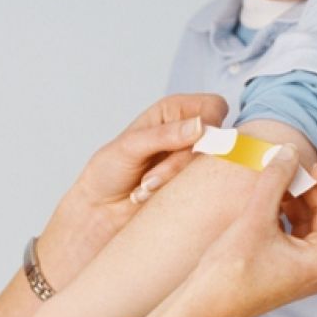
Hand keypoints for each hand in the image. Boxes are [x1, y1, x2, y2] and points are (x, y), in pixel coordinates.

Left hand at [37, 94, 227, 286]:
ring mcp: (193, 162)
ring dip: (175, 180)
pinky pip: (204, 188)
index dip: (207, 125)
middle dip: (183, 161)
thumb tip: (200, 125)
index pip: (212, 108)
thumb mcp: (130, 147)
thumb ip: (164, 135)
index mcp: (174, 111)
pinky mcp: (194, 187)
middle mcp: (188, 133)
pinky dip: (178, 193)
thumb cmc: (109, 171)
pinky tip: (151, 195)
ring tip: (144, 187)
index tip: (186, 144)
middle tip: (150, 177)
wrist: (101, 209)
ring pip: (210, 167)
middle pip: (216, 140)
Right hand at [173, 146, 316, 316]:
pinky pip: (296, 235)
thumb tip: (290, 151)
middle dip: (314, 190)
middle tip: (287, 169)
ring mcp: (302, 272)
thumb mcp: (254, 219)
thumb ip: (276, 181)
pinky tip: (265, 202)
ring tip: (274, 183)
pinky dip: (286, 215)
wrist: (199, 309)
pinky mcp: (284, 270)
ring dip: (299, 200)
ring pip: (314, 225)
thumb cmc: (228, 274)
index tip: (312, 170)